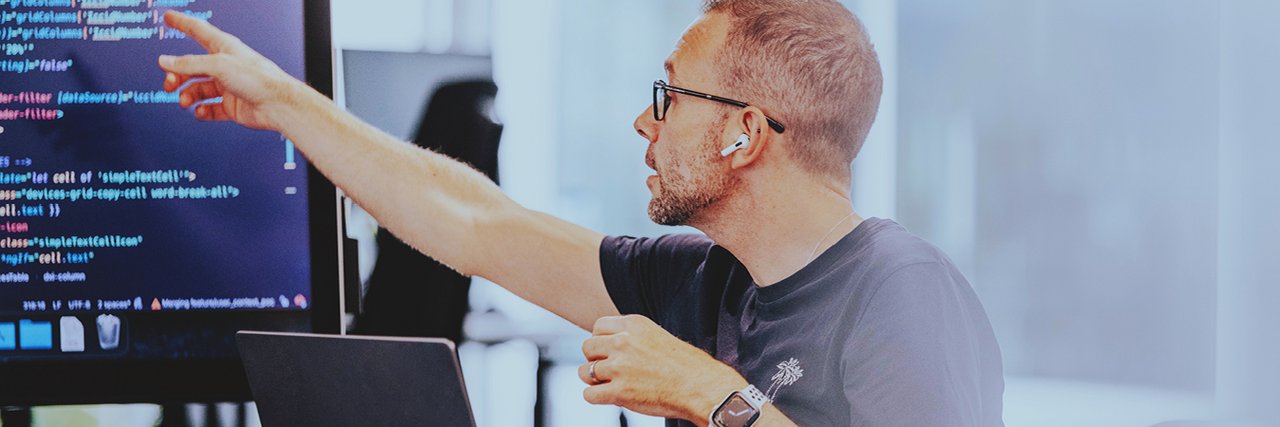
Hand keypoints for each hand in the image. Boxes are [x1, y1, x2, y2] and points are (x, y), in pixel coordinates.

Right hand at [157, 10, 305, 129]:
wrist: (278, 106)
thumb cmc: (259, 79)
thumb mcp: (218, 65)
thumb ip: (189, 64)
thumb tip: (165, 61)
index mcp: (224, 48)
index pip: (198, 31)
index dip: (182, 23)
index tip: (169, 17)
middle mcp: (225, 66)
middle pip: (192, 67)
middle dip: (177, 75)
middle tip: (169, 84)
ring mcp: (228, 87)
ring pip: (199, 89)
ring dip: (188, 95)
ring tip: (185, 101)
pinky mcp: (232, 106)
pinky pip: (210, 108)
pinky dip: (202, 111)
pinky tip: (201, 111)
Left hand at [578, 315, 747, 423]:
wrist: (703, 388)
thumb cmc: (687, 366)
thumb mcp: (658, 337)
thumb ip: (633, 337)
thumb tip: (608, 345)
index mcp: (634, 324)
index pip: (597, 327)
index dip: (601, 341)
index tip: (610, 351)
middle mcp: (623, 342)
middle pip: (587, 347)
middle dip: (596, 359)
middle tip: (611, 369)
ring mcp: (620, 367)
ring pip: (585, 371)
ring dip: (594, 379)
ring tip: (611, 384)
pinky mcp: (619, 392)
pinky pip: (590, 394)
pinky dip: (596, 397)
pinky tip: (610, 397)